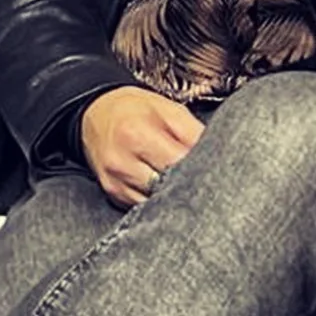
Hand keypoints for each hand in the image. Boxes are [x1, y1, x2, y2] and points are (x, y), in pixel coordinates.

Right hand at [79, 86, 204, 208]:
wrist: (96, 114)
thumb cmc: (135, 110)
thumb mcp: (168, 109)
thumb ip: (193, 133)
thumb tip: (219, 157)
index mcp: (137, 136)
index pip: (179, 164)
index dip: (201, 167)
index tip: (213, 166)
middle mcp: (122, 163)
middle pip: (168, 188)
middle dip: (189, 184)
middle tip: (202, 177)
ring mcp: (116, 183)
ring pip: (157, 203)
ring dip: (173, 196)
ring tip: (183, 183)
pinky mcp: (113, 194)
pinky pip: (143, 206)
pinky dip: (157, 200)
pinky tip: (164, 189)